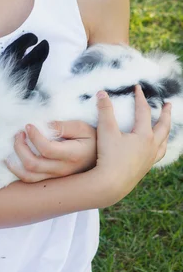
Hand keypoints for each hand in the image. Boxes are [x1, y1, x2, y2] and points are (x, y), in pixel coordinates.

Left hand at [6, 120, 96, 182]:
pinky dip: (18, 171)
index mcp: (72, 155)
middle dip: (20, 147)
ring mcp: (56, 177)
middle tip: (19, 133)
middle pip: (33, 164)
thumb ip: (64, 126)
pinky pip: (31, 180)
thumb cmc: (92, 139)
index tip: (28, 125)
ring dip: (16, 161)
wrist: (103, 161)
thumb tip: (45, 124)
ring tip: (15, 144)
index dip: (34, 136)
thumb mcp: (82, 128)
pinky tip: (11, 160)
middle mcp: (63, 170)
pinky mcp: (52, 180)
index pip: (46, 149)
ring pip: (29, 176)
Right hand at [94, 85, 170, 206]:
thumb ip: (104, 111)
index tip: (138, 87)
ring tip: (165, 127)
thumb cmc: (109, 156)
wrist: (111, 184)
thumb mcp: (105, 130)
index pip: (144, 111)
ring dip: (166, 132)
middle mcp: (151, 146)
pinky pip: (158, 155)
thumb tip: (102, 93)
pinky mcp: (145, 168)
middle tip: (168, 104)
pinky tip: (155, 149)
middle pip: (163, 126)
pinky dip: (160, 148)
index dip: (140, 98)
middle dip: (165, 114)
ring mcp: (150, 158)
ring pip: (163, 142)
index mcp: (144, 135)